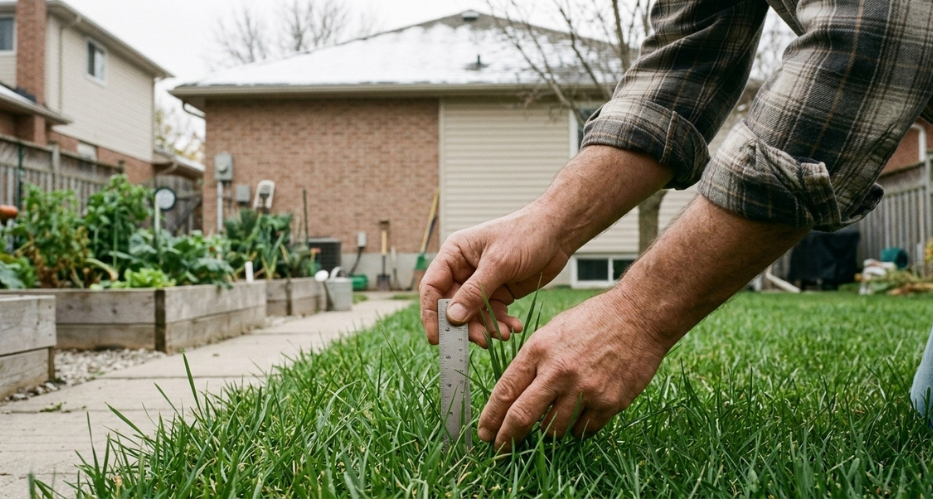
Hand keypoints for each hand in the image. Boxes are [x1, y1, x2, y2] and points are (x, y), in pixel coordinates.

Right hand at [419, 204, 570, 346]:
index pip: (432, 287)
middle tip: (482, 341)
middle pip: (453, 307)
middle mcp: (463, 270)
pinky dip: (501, 324)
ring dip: (487, 328)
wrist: (557, 233)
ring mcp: (482, 283)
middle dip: (467, 326)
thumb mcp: (499, 263)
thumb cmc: (525, 235)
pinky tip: (514, 328)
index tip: (436, 338)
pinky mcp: (499, 293)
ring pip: (473, 315)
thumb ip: (475, 292)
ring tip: (504, 335)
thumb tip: (452, 318)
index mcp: (454, 255)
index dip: (431, 314)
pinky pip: (493, 315)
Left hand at [476, 289, 668, 451]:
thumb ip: (533, 361)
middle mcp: (558, 371)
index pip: (505, 391)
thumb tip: (515, 394)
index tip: (484, 433)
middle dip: (506, 438)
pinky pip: (583, 430)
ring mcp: (585, 389)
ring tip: (550, 423)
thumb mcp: (552, 331)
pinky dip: (577, 428)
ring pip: (553, 430)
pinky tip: (579, 416)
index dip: (491, 418)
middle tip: (499, 449)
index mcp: (539, 350)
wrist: (638, 315)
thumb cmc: (592, 320)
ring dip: (547, 432)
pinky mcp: (609, 402)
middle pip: (522, 417)